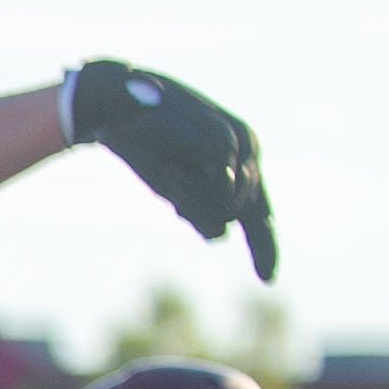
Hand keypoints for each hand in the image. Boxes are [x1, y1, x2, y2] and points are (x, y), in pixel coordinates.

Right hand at [67, 61, 277, 281]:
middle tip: (169, 178)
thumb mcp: (174, 188)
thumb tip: (221, 235)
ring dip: (194, 197)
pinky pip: (216, 186)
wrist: (120, 109)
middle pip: (242, 211)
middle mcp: (248, 148)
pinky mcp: (223, 139)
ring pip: (230, 202)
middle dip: (202, 208)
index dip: (264, 247)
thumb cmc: (147, 145)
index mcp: (241, 160)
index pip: (260, 213)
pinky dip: (192, 186)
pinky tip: (170, 165)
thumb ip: (199, 210)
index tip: (268, 279)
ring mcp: (239, 142)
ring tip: (166, 166)